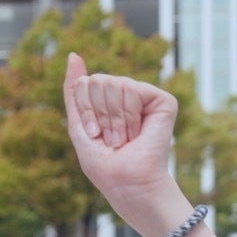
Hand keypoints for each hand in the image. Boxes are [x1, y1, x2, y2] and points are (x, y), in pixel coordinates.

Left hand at [62, 53, 188, 236]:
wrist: (127, 181)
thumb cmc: (103, 162)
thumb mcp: (78, 124)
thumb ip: (74, 90)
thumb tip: (73, 55)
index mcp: (105, 100)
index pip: (84, 82)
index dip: (85, 111)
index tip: (94, 135)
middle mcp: (125, 94)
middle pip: (97, 80)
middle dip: (98, 114)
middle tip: (111, 139)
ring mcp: (144, 96)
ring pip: (114, 83)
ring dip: (113, 120)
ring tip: (124, 139)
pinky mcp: (162, 100)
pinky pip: (133, 89)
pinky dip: (128, 116)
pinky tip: (137, 133)